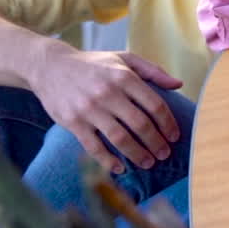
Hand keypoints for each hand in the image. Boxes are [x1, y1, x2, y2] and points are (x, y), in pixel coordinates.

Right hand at [28, 48, 182, 173]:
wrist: (50, 66)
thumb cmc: (94, 64)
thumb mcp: (124, 59)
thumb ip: (153, 71)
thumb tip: (178, 85)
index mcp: (124, 77)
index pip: (154, 105)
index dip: (168, 124)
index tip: (175, 136)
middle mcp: (108, 93)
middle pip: (140, 124)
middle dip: (156, 143)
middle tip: (164, 154)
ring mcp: (89, 109)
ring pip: (120, 138)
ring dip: (137, 154)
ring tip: (148, 163)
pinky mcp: (73, 122)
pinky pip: (94, 147)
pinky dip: (108, 161)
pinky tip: (120, 168)